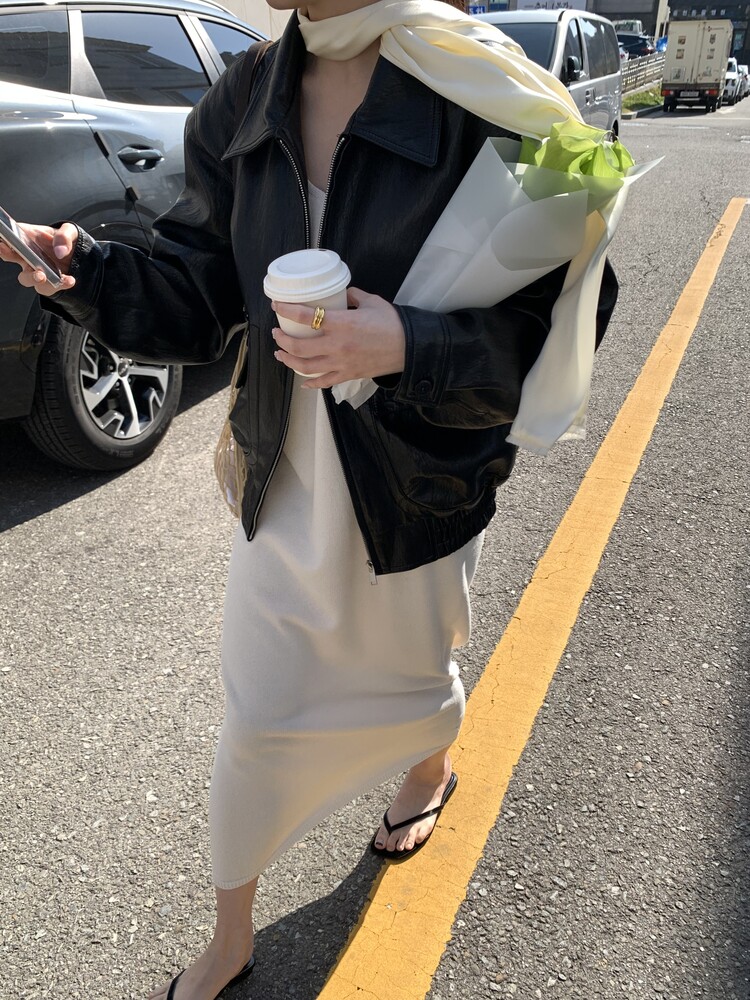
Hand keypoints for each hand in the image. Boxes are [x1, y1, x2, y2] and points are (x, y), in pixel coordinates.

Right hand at [0, 222, 77, 294]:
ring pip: (26, 278)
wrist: (80, 257)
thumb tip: (60, 250)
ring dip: (31, 277)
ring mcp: (36, 270)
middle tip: (6, 250)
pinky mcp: (49, 283)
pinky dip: (59, 285)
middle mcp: (28, 255)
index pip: (9, 236)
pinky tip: (69, 280)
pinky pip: (49, 288)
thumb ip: (64, 236)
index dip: (3, 239)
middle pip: (10, 256)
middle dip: (6, 253)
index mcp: (28, 237)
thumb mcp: (70, 232)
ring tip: (41, 276)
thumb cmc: (68, 241)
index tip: (1, 240)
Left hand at [271, 287, 404, 388]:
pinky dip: (311, 383)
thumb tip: (342, 294)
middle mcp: (337, 345)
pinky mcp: (348, 374)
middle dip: (282, 340)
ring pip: (306, 366)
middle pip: (299, 346)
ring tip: (281, 354)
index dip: (287, 311)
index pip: (306, 317)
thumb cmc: (393, 323)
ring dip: (289, 360)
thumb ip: (352, 296)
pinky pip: (324, 382)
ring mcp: (341, 363)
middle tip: (277, 334)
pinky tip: (303, 381)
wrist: (410, 348)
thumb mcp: (371, 301)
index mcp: (341, 324)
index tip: (277, 306)